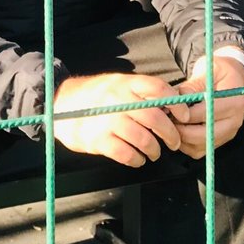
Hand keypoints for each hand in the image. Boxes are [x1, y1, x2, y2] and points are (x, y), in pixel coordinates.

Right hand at [52, 72, 183, 166]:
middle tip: (174, 142)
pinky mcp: (98, 140)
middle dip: (171, 134)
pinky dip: (137, 160)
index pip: (158, 89)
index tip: (184, 115)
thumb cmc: (95, 95)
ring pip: (144, 139)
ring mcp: (108, 121)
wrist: (60, 102)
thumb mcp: (117, 83)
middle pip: (155, 117)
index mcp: (125, 83)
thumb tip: (171, 107)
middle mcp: (118, 100)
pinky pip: (127, 154)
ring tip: (154, 153)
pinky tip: (138, 159)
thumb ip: (140, 92)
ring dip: (155, 150)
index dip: (176, 103)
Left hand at [169, 56, 243, 157]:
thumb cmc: (218, 71)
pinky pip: (200, 150)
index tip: (168, 109)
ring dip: (182, 139)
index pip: (205, 114)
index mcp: (233, 101)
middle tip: (166, 119)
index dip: (184, 114)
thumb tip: (175, 99)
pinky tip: (179, 130)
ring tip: (171, 124)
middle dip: (180, 129)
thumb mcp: (206, 70)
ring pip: (200, 146)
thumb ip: (192, 86)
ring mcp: (228, 133)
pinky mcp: (221, 140)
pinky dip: (186, 145)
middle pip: (203, 135)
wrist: (233, 77)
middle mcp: (234, 121)